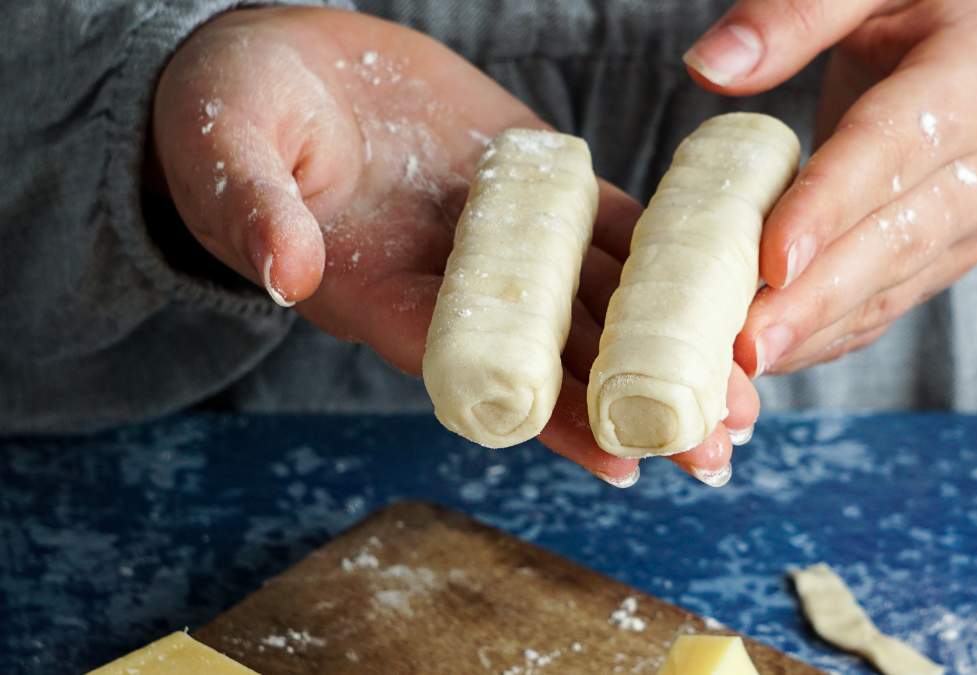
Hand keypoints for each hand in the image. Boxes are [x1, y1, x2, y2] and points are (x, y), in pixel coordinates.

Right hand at [152, 7, 756, 485]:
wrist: (279, 64)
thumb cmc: (230, 117)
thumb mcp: (227, 155)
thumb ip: (253, 210)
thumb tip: (283, 270)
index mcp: (388, 296)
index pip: (484, 374)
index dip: (551, 421)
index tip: (620, 462)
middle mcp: (461, 284)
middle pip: (562, 358)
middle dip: (638, 402)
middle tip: (717, 449)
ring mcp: (507, 234)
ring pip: (603, 299)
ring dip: (674, 344)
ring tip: (744, 393)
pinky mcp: (537, 182)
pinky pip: (612, 223)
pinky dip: (666, 253)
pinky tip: (724, 283)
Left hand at [682, 0, 976, 374]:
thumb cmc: (920, 4)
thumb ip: (795, 15)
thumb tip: (708, 66)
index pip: (893, 151)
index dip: (830, 209)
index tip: (772, 261)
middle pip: (893, 240)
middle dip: (815, 299)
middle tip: (745, 346)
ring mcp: (971, 223)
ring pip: (890, 288)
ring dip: (815, 331)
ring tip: (744, 367)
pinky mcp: (944, 258)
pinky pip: (885, 306)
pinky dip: (828, 336)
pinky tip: (774, 357)